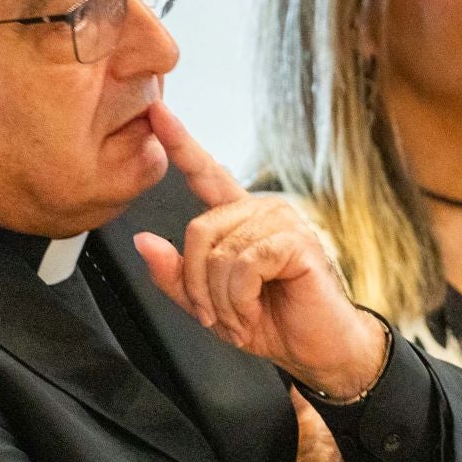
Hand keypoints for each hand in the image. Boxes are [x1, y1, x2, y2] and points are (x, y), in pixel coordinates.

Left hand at [132, 105, 386, 397]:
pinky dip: (242, 298)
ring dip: (222, 299)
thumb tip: (143, 240)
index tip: (156, 111)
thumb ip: (175, 275)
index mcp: (240, 218)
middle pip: (198, 231)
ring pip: (220, 253)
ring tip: (242, 317)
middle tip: (217, 316)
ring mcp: (283, 222)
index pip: (206, 174)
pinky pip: (245, 265)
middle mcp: (262, 211)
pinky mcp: (297, 241)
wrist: (318, 351)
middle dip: (198, 286)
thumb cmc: (272, 323)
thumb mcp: (209, 305)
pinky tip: (256, 310)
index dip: (180, 142)